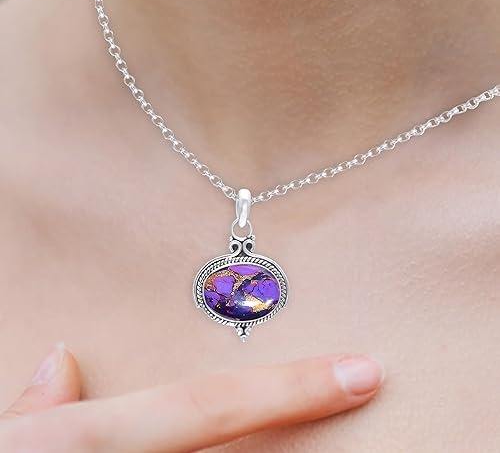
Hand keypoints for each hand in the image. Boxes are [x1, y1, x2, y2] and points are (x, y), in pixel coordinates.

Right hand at [0, 344, 383, 451]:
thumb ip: (36, 411)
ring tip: (314, 420)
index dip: (291, 389)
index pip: (212, 406)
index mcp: (96, 445)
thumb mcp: (7, 444)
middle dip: (301, 424)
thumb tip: (62, 360)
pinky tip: (246, 446)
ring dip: (278, 449)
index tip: (360, 372)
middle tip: (354, 390)